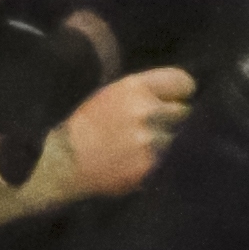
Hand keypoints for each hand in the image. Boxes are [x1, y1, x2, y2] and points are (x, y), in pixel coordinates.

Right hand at [31, 66, 195, 206]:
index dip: (181, 93)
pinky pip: (170, 162)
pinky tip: (141, 162)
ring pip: (180, 139)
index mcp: (134, 87)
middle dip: (175, 120)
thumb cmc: (86, 126)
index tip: (175, 101)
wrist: (63, 162)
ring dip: (169, 144)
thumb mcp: (110, 94)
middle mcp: (145, 111)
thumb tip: (179, 94)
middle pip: (185, 112)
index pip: (183, 82)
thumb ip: (144, 91)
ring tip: (145, 148)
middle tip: (156, 128)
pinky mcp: (149, 167)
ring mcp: (149, 141)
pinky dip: (161, 163)